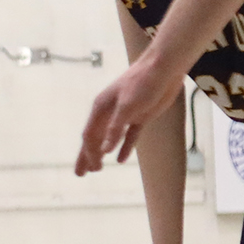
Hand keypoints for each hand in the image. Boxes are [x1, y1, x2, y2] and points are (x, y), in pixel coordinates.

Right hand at [76, 51, 185, 174]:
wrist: (163, 68)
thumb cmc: (143, 83)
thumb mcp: (127, 106)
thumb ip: (115, 129)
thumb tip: (104, 150)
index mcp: (101, 109)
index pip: (90, 136)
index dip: (88, 153)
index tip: (91, 169)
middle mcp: (109, 113)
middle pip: (94, 139)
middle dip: (87, 156)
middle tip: (81, 174)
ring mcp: (124, 115)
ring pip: (109, 139)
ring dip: (101, 154)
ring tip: (96, 169)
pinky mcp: (140, 117)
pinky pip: (129, 136)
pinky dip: (124, 148)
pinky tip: (121, 160)